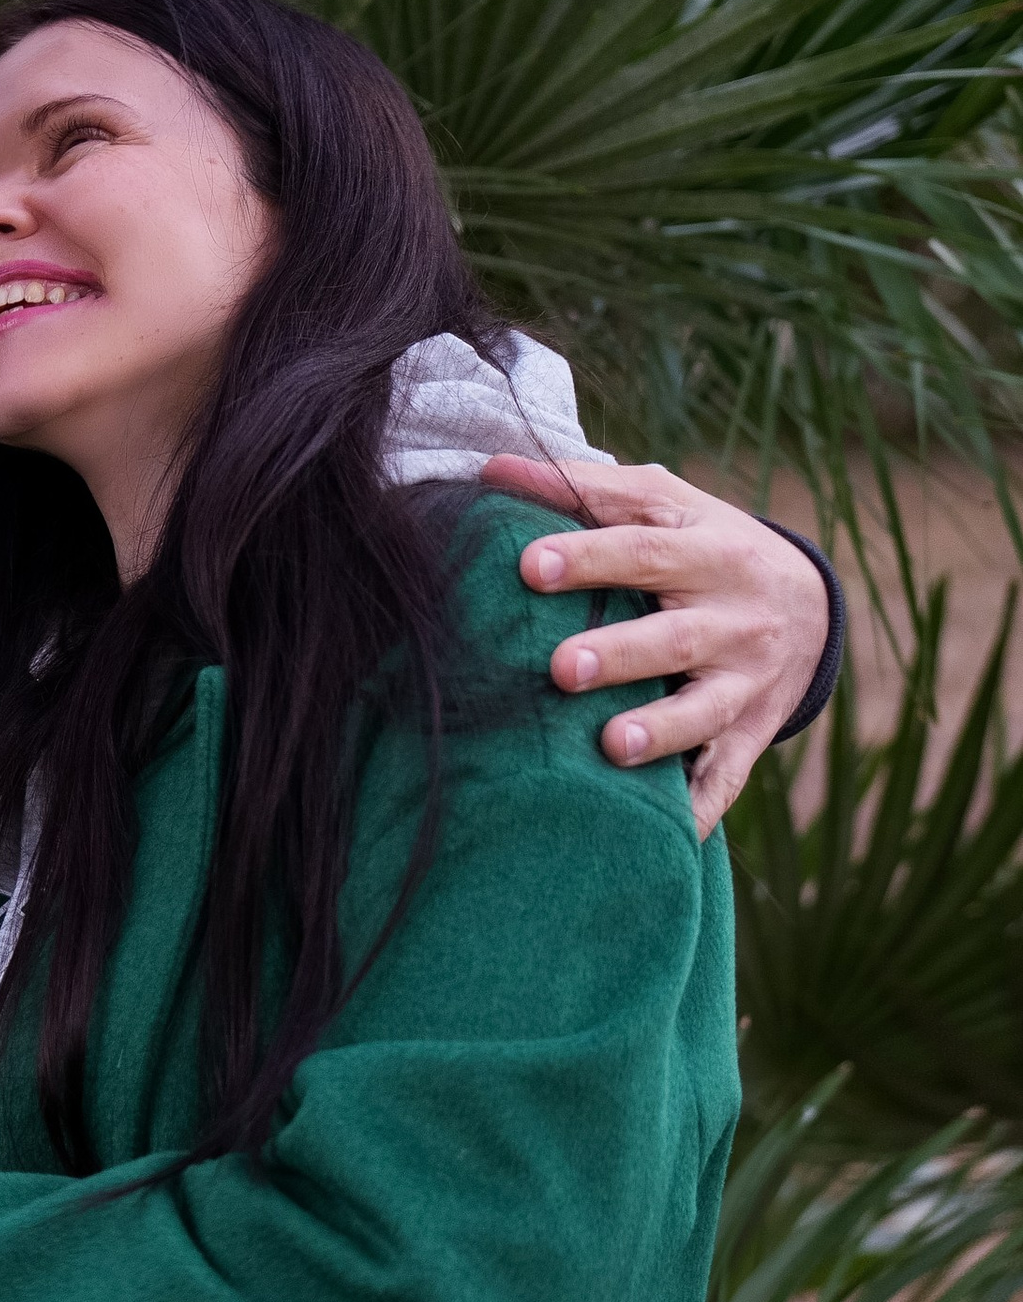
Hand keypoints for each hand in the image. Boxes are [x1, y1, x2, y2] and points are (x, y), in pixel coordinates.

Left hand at [482, 455, 831, 838]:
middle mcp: (734, 618)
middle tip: (560, 667)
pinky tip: (664, 836)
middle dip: (619, 654)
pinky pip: (724, 780)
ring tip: (610, 745)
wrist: (811, 605)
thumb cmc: (705, 544)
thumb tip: (491, 465)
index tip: (529, 565)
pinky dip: (696, 810)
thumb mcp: (665, 503)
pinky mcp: (749, 736)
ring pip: (703, 712)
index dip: (587, 557)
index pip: (644, 550)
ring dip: (658, 731)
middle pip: (674, 637)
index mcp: (709, 550)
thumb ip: (585, 487)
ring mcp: (745, 683)